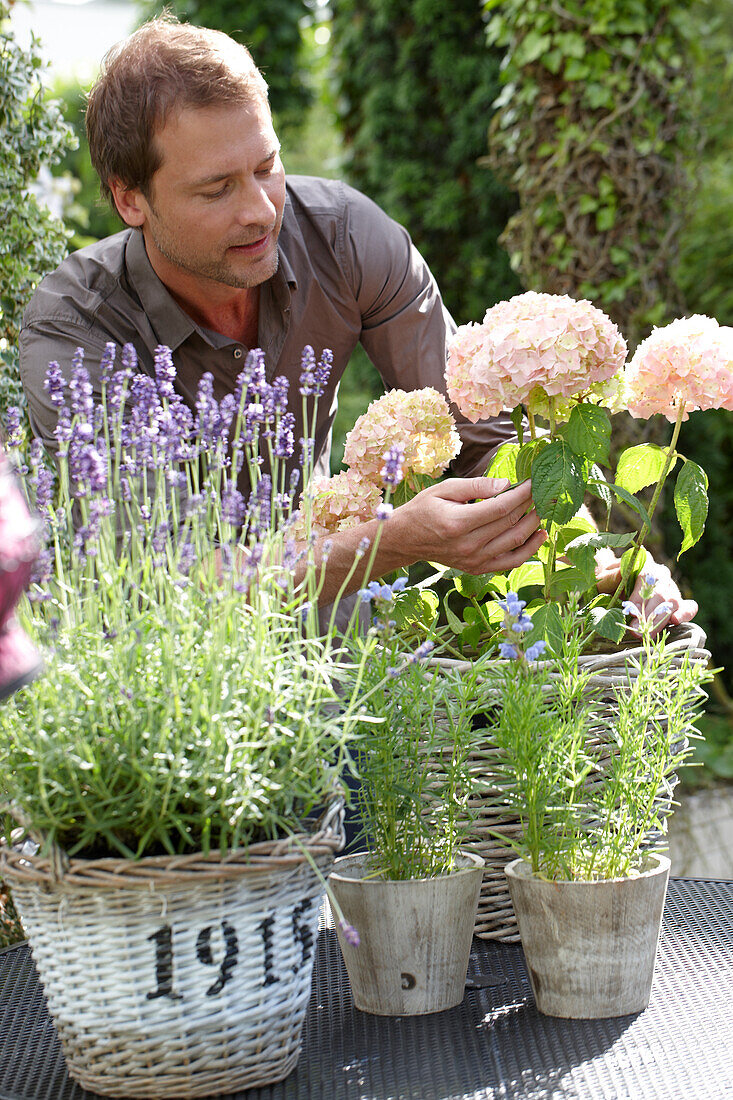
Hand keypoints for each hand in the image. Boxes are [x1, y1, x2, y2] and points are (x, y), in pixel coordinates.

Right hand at [392, 477, 546, 573]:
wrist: (406, 539)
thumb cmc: (424, 509)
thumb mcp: (444, 489)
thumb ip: (476, 486)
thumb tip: (506, 485)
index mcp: (458, 523)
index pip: (501, 507)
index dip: (522, 493)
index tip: (534, 481)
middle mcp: (468, 545)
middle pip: (511, 522)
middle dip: (530, 504)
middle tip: (540, 490)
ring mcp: (474, 560)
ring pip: (516, 542)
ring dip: (534, 523)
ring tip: (542, 507)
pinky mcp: (478, 568)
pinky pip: (511, 562)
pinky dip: (530, 549)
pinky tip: (540, 534)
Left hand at [595, 549, 697, 633]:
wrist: (610, 581)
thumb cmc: (605, 580)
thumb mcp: (602, 577)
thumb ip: (611, 577)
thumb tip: (621, 575)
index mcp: (643, 563)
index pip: (647, 578)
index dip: (640, 597)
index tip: (630, 613)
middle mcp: (660, 573)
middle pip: (662, 593)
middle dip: (650, 615)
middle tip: (636, 631)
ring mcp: (670, 586)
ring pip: (673, 601)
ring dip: (661, 619)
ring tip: (648, 633)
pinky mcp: (675, 601)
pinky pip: (688, 606)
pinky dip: (685, 614)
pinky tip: (676, 621)